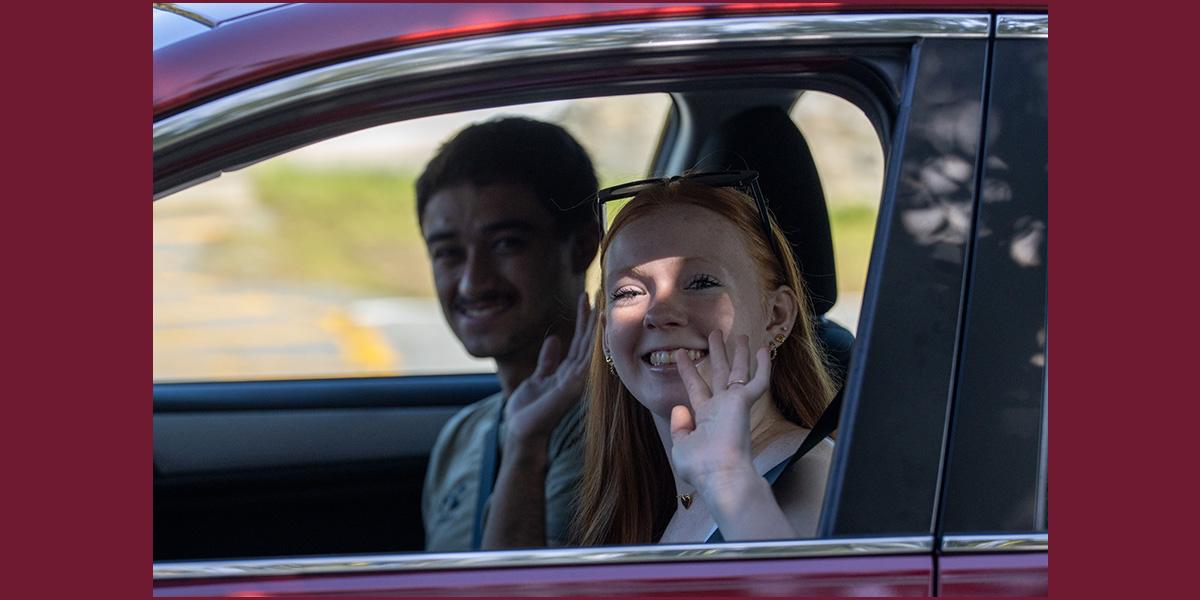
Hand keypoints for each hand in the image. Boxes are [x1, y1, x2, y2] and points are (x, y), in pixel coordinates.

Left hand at [502, 292, 595, 449]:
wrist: (521, 432)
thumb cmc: (527, 410)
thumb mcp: (537, 378)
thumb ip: (547, 360)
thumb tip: (554, 338)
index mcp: (567, 372)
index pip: (580, 341)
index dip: (584, 319)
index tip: (587, 297)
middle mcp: (575, 375)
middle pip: (588, 341)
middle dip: (592, 316)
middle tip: (599, 291)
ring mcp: (576, 381)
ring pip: (589, 348)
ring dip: (594, 325)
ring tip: (599, 303)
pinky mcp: (572, 387)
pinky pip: (586, 361)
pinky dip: (593, 345)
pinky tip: (597, 328)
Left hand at [670, 330, 770, 494]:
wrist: (720, 476)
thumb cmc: (701, 467)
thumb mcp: (680, 446)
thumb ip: (679, 426)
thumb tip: (680, 407)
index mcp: (705, 418)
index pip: (695, 387)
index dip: (688, 370)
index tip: (681, 353)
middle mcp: (721, 408)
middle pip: (718, 373)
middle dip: (716, 354)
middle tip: (715, 333)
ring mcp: (733, 405)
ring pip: (738, 372)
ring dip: (738, 353)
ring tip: (738, 333)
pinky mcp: (744, 403)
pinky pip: (758, 381)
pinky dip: (763, 366)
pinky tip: (765, 349)